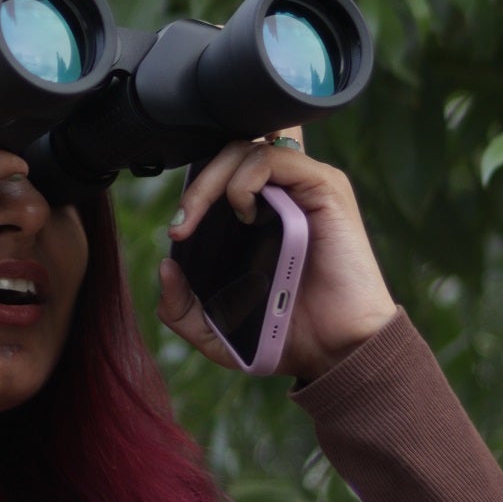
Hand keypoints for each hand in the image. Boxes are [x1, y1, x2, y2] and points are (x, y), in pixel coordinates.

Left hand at [156, 131, 396, 381]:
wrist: (337, 352)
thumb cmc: (287, 335)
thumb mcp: (218, 332)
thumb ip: (182, 309)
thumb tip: (165, 266)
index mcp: (264, 212)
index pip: (228, 166)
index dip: (197, 181)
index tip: (179, 227)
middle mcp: (286, 192)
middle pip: (230, 151)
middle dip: (196, 184)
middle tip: (181, 226)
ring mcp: (306, 186)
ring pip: (246, 150)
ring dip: (211, 181)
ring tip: (200, 220)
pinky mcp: (325, 187)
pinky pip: (274, 158)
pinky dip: (245, 181)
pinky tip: (244, 215)